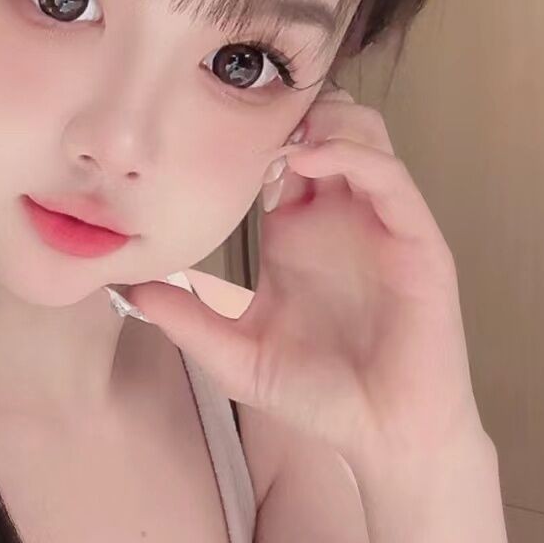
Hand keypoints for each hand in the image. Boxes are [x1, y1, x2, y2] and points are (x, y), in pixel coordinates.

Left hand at [117, 90, 485, 471]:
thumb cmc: (315, 392)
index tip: (203, 132)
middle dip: (292, 108)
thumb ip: (187, 319)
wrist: (379, 434)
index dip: (249, 134)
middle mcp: (340, 217)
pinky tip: (311, 160)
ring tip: (279, 133)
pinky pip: (391, 178)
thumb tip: (126, 290)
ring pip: (364, 136)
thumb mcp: (234, 353)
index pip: (279, 154)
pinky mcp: (417, 243)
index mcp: (297, 230)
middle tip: (247, 112)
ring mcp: (380, 225)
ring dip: (325, 120)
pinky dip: (354, 156)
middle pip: (325, 126)